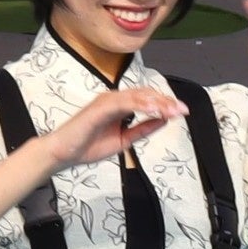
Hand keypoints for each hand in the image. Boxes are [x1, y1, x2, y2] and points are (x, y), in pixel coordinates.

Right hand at [42, 86, 182, 169]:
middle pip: (145, 95)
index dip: (165, 104)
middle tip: (182, 110)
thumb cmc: (88, 145)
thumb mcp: (124, 139)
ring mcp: (106, 102)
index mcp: (119, 106)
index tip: (182, 112)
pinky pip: (123, 103)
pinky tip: (153, 110)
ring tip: (172, 110)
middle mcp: (114, 100)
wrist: (65, 153)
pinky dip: (140, 105)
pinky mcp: (99, 108)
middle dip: (166, 101)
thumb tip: (162, 122)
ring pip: (137, 96)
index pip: (146, 99)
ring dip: (157, 102)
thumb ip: (142, 129)